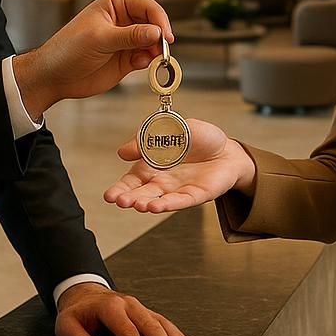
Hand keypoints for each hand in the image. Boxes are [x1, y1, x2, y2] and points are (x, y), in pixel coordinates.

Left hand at [15, 0, 171, 117]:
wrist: (55, 76)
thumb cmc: (68, 49)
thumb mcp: (100, 38)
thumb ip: (130, 36)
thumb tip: (156, 32)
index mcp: (116, 3)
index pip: (147, 6)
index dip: (159, 19)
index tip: (165, 36)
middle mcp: (124, 19)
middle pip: (154, 23)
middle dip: (160, 36)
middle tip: (162, 50)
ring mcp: (127, 39)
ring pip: (153, 41)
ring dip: (155, 51)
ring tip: (147, 59)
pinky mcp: (127, 58)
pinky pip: (146, 57)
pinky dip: (147, 61)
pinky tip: (138, 65)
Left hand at [54, 282, 195, 335]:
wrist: (83, 294)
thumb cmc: (76, 314)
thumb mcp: (66, 326)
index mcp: (109, 307)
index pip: (126, 330)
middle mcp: (128, 304)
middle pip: (150, 325)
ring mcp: (139, 307)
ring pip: (161, 322)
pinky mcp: (145, 312)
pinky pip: (164, 322)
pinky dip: (177, 334)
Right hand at [104, 118, 256, 211]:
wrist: (227, 147)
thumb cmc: (198, 139)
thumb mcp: (170, 129)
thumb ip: (147, 138)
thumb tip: (122, 152)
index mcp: (151, 166)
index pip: (131, 181)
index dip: (119, 189)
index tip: (109, 196)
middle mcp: (162, 182)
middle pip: (142, 193)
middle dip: (130, 198)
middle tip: (121, 201)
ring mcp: (178, 190)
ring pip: (160, 200)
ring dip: (149, 204)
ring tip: (139, 205)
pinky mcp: (197, 194)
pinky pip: (183, 200)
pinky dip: (170, 204)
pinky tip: (159, 206)